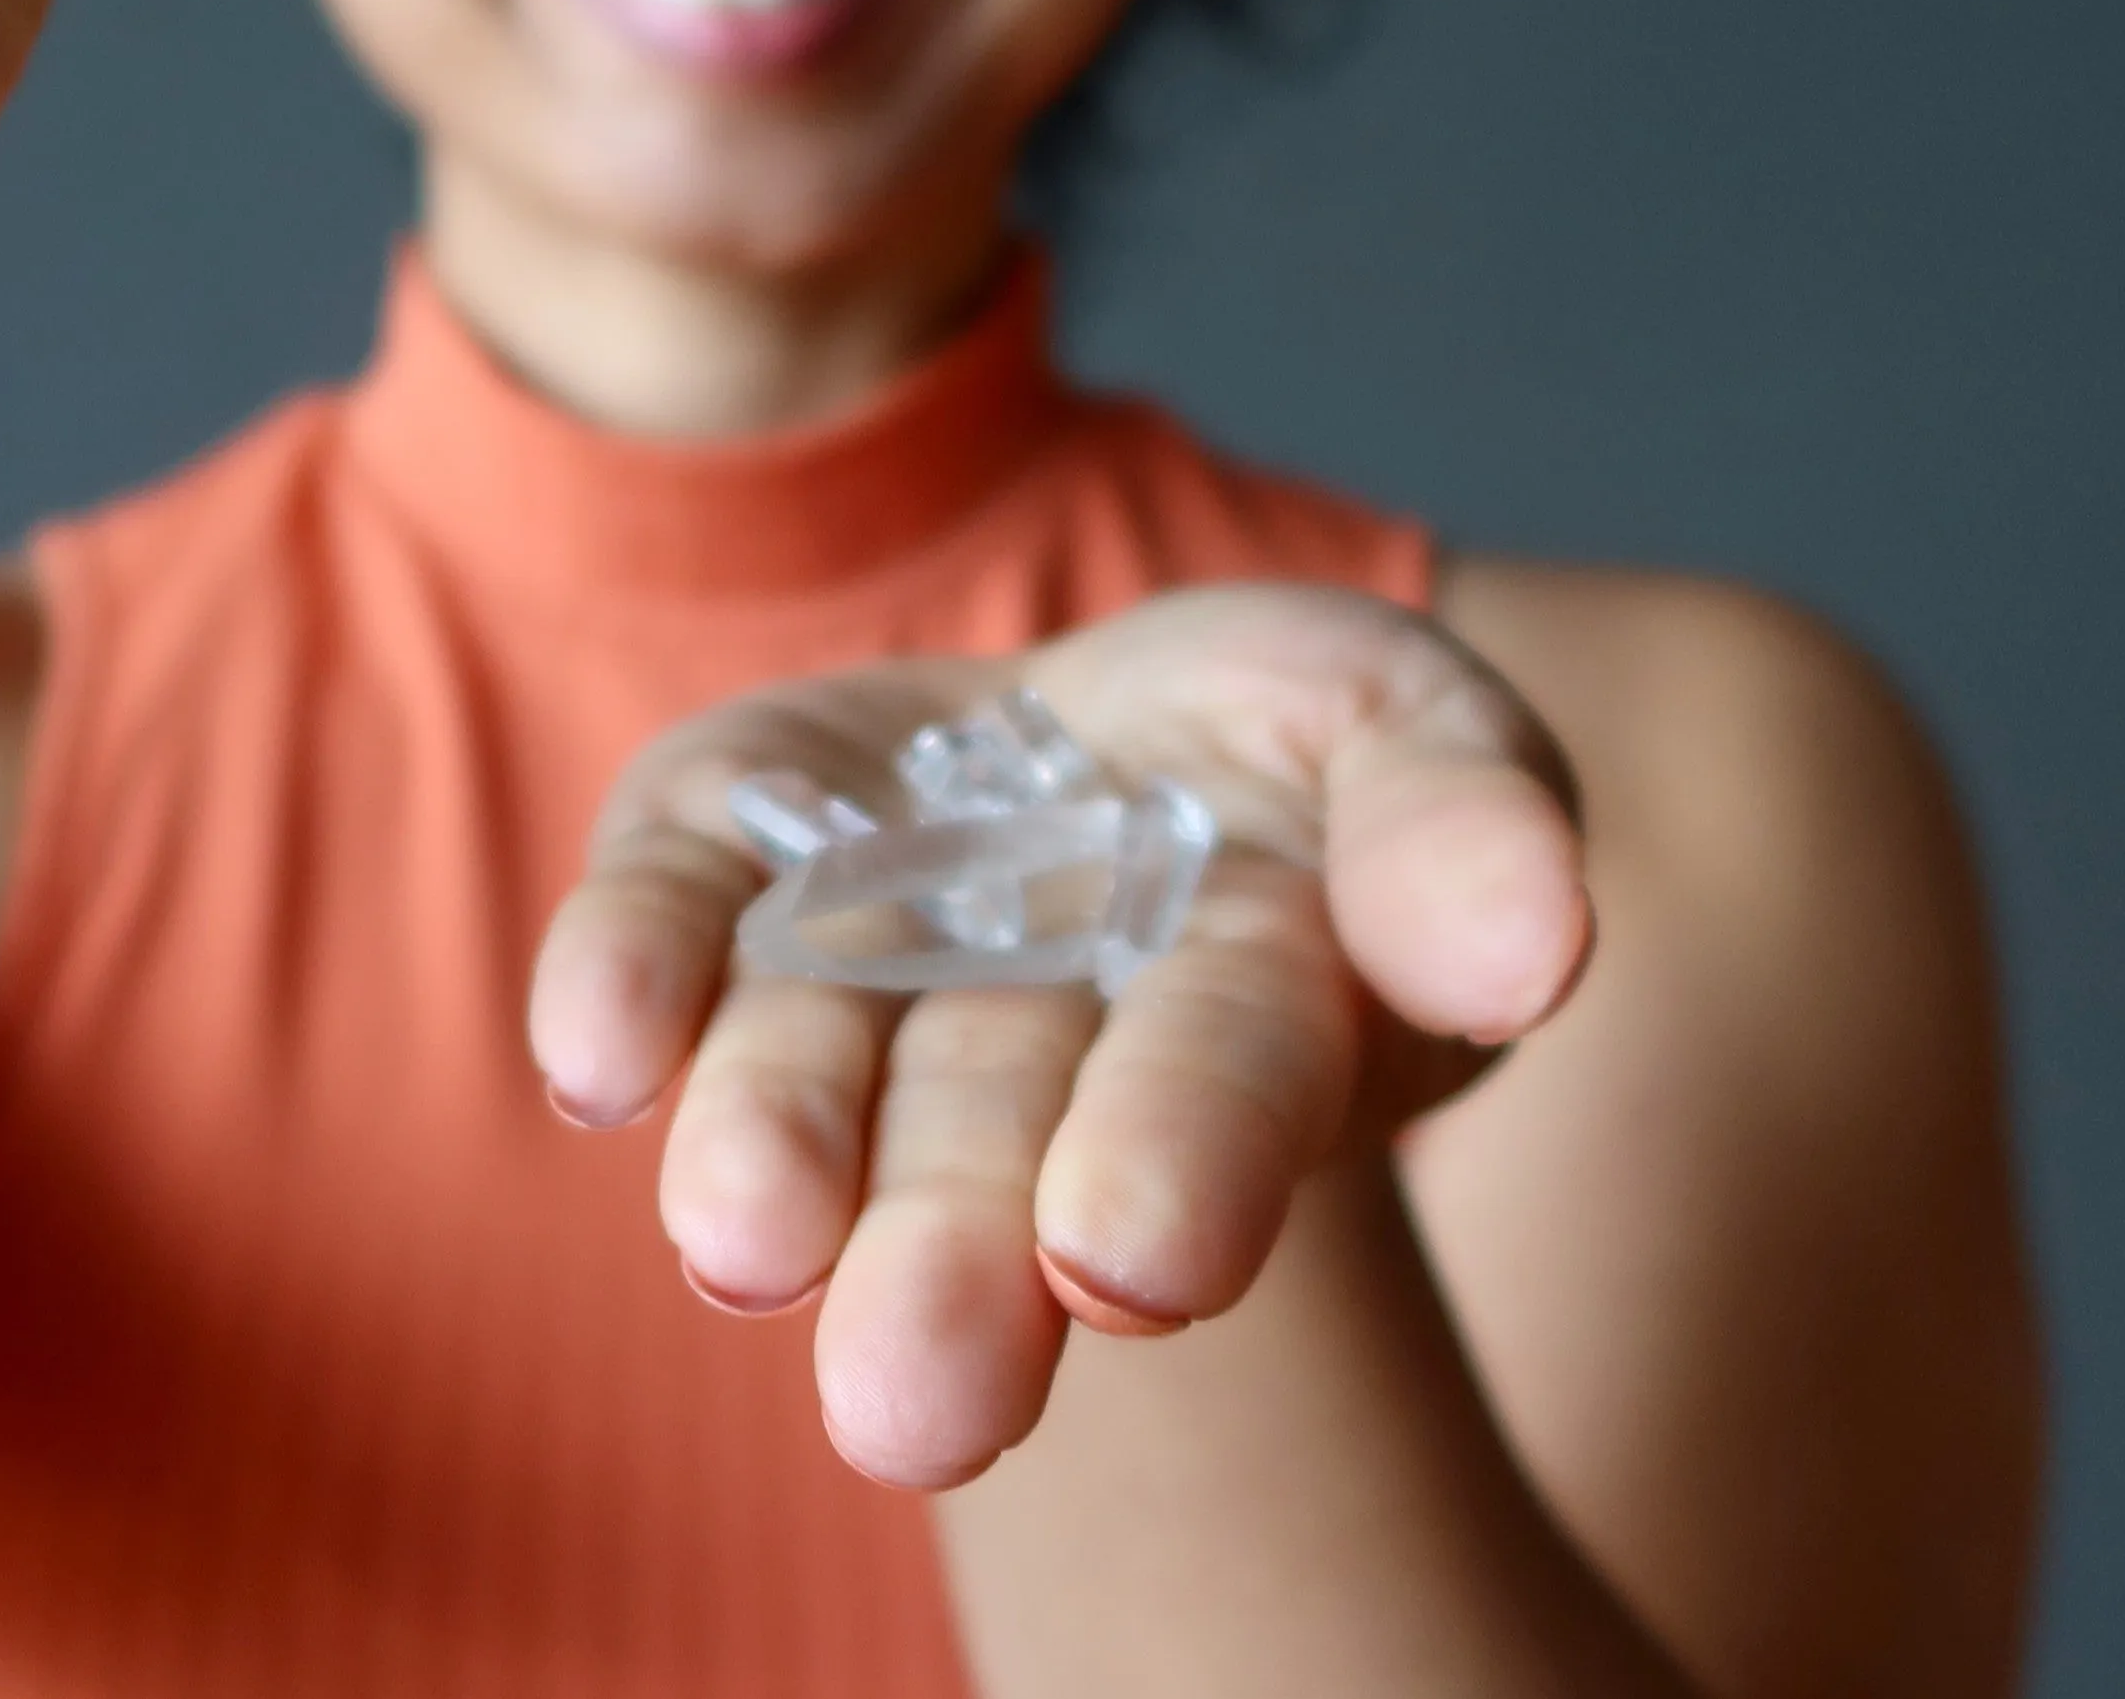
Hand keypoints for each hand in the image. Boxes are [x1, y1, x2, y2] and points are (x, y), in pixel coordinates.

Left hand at [529, 584, 1592, 1486]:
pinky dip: (625, 974)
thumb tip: (1529, 947)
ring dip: (772, 1151)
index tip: (1125, 1254)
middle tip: (911, 1398)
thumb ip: (1465, 823)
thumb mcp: (1415, 732)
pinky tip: (594, 1046)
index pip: (1207, 1100)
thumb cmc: (1295, 754)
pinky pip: (662, 919)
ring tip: (743, 1240)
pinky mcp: (721, 848)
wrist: (1104, 726)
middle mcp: (1024, 1039)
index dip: (1176, 1167)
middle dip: (952, 1260)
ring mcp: (855, 950)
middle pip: (983, 1149)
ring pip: (806, 1071)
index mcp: (1231, 1029)